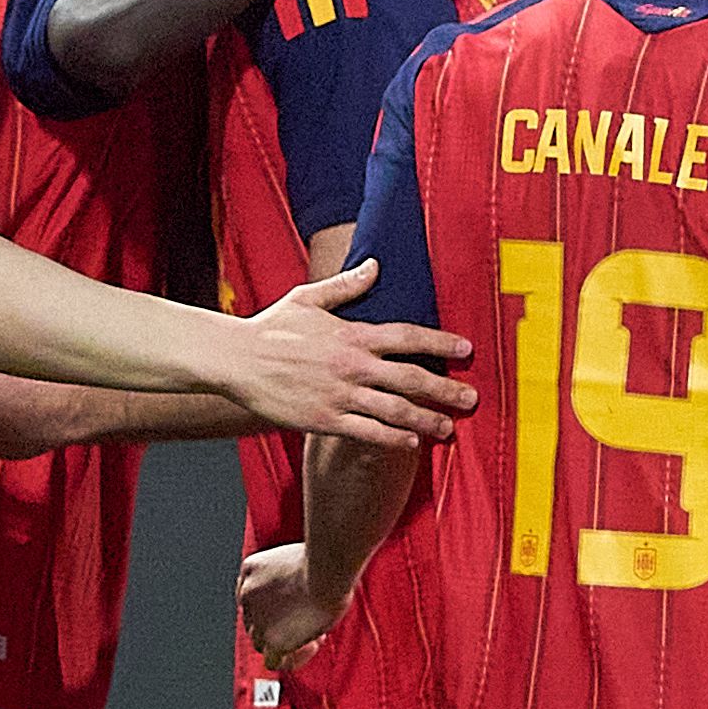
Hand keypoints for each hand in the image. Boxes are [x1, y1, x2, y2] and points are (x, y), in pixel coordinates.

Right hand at [220, 260, 476, 446]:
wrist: (235, 360)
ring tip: (448, 428)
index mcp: (353, 335)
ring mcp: (340, 395)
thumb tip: (375, 265)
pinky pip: (366, 433)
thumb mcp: (307, 299)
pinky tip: (411, 443)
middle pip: (411, 379)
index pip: (408, 337)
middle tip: (472, 398)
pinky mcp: (324, 419)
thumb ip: (346, 286)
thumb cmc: (270, 328)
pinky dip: (392, 439)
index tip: (466, 350)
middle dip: (446, 390)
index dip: (441, 343)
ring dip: (427, 420)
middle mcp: (353, 366)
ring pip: (395, 411)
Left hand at [237, 541, 344, 668]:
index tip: (298, 602)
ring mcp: (258, 619)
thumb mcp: (299, 558)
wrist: (326, 570)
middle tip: (311, 616)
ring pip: (260, 642)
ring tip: (315, 631)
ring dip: (286, 640)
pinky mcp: (273, 640)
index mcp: (250, 568)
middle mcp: (247, 593)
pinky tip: (311, 646)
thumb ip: (292, 577)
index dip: (275, 603)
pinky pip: (273, 661)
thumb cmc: (326, 560)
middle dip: (281, 621)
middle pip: (255, 619)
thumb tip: (302, 595)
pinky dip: (291, 658)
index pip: (251, 595)